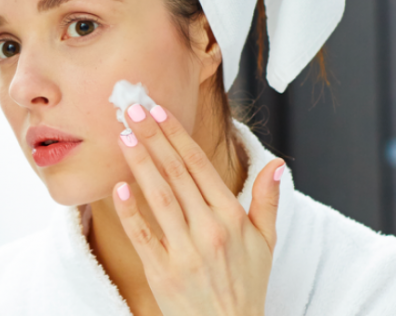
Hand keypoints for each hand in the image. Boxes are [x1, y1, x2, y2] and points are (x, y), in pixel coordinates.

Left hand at [113, 103, 284, 315]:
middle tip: (133, 109)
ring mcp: (184, 251)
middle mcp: (209, 229)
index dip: (177, 135)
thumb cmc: (246, 285)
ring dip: (140, 164)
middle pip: (176, 173)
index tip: (159, 111)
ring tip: (123, 136)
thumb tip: (277, 165)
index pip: (199, 165)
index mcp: (232, 217)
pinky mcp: (162, 272)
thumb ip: (268, 201)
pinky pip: (143, 236)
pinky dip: (130, 211)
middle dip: (153, 137)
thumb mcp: (266, 242)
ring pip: (158, 197)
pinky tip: (119, 187)